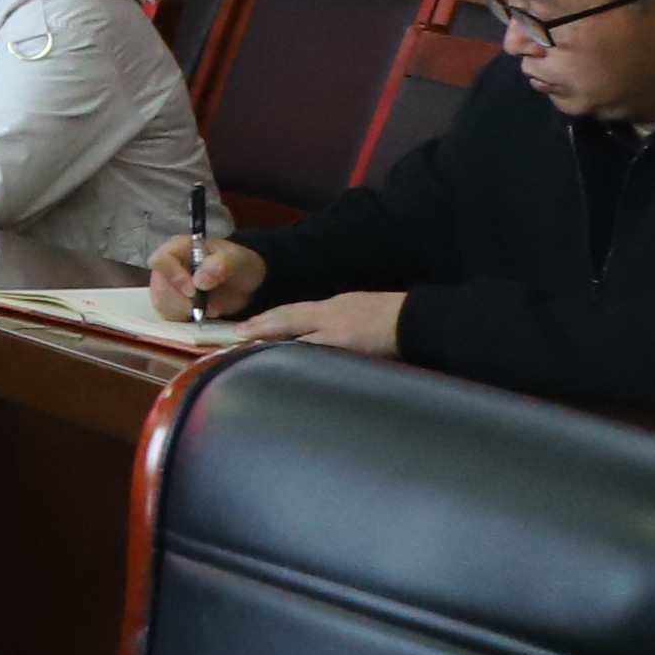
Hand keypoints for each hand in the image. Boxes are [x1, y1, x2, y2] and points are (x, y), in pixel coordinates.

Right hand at [147, 234, 268, 323]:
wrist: (243, 282)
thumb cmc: (237, 264)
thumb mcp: (237, 259)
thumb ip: (221, 264)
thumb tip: (199, 281)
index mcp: (177, 248)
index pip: (161, 261)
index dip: (173, 277)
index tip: (194, 291)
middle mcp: (165, 267)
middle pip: (160, 288)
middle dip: (184, 302)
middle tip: (208, 307)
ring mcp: (164, 286)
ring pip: (162, 305)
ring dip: (187, 312)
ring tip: (209, 308)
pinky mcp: (169, 304)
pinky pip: (169, 316)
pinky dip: (187, 319)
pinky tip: (202, 313)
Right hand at [253, 288, 410, 356]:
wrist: (419, 321)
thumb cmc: (380, 337)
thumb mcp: (341, 345)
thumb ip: (310, 346)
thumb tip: (282, 348)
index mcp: (321, 315)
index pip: (281, 320)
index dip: (258, 328)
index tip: (235, 335)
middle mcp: (328, 307)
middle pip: (290, 312)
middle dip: (265, 320)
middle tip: (243, 328)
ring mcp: (346, 305)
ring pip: (306, 312)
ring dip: (283, 318)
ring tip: (270, 326)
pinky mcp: (361, 308)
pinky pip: (321, 312)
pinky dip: (305, 319)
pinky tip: (311, 327)